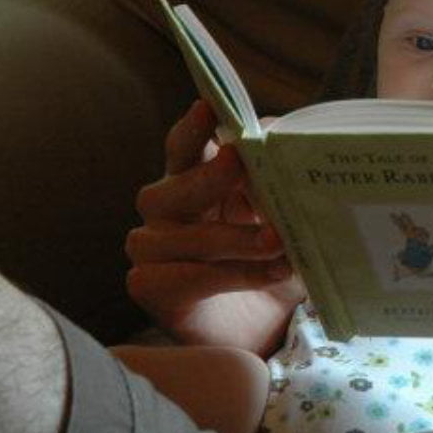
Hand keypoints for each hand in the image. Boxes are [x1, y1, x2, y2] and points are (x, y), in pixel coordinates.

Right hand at [124, 100, 303, 352]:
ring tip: (279, 241)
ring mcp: (150, 249)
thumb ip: (275, 174)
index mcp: (190, 180)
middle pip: (173, 187)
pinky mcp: (150, 287)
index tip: (207, 106)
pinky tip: (272, 272)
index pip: (184, 148)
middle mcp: (163, 210)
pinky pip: (188, 276)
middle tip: (241, 163)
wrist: (266, 325)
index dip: (193, 128)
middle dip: (209, 175)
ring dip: (234, 237)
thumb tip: (277, 135)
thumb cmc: (270, 257)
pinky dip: (234, 274)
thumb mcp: (282, 212)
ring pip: (185, 237)